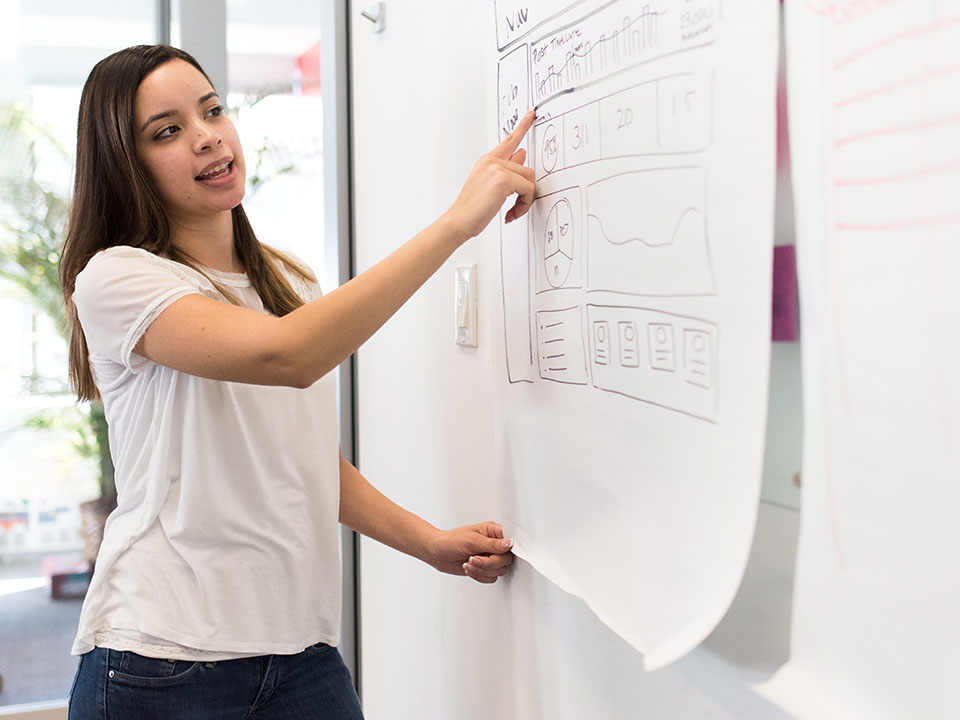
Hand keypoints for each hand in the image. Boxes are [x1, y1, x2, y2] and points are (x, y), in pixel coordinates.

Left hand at [424, 521, 514, 583]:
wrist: (437, 553)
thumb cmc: (450, 541)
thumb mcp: (472, 540)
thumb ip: (493, 544)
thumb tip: (510, 543)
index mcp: (493, 532)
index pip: (510, 541)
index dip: (507, 549)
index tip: (497, 554)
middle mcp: (494, 544)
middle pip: (506, 559)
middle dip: (489, 563)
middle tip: (474, 558)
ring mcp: (489, 557)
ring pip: (499, 570)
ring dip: (482, 570)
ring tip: (469, 563)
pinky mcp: (484, 569)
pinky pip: (491, 578)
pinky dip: (479, 576)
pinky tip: (469, 569)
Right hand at [442, 109, 536, 240]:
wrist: (458, 221)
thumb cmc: (471, 209)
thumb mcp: (490, 186)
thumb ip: (507, 170)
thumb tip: (522, 155)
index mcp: (487, 161)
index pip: (509, 141)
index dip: (523, 126)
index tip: (532, 114)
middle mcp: (492, 161)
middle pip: (527, 170)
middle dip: (526, 192)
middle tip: (516, 208)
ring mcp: (497, 167)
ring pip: (529, 180)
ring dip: (526, 200)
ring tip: (512, 212)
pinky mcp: (503, 179)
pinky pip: (528, 190)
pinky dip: (524, 205)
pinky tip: (510, 214)